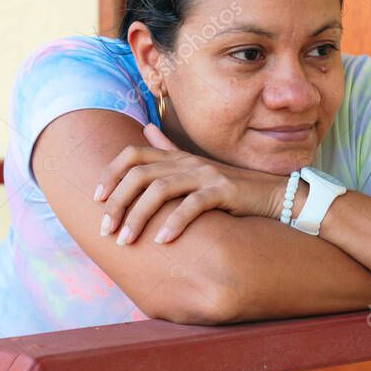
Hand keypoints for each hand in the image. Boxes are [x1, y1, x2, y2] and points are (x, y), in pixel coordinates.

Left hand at [92, 123, 287, 244]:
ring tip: (126, 241)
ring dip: (138, 217)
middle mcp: (187, 161)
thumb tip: (146, 129)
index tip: (96, 198)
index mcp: (177, 157)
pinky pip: (192, 205)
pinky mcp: (224, 190)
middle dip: (117, 202)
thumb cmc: (232, 186)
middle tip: (105, 230)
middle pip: (139, 174)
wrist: (275, 194)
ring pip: (160, 190)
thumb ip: (170, 150)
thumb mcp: (196, 166)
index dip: (110, 173)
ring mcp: (205, 174)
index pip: (132, 154)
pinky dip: (174, 223)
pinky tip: (162, 241)